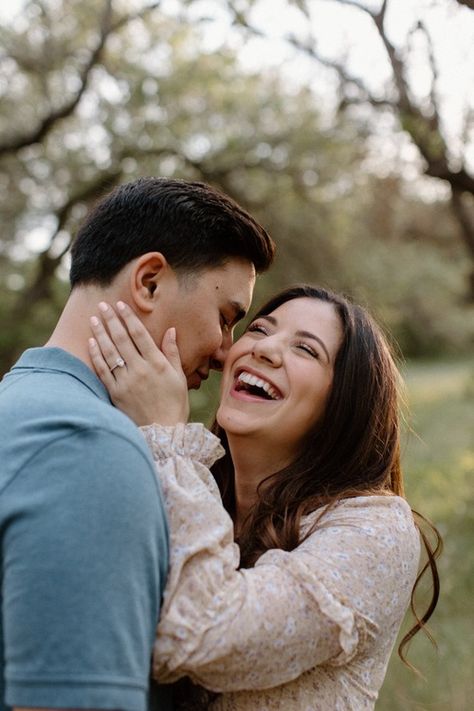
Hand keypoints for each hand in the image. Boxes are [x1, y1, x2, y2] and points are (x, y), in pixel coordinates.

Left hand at [88, 301, 189, 426]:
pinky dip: (96, 355)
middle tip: (102, 306)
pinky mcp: (115, 393)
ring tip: (93, 319)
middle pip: (122, 339)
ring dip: (100, 333)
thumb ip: (173, 353)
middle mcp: (140, 370)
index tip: (120, 305)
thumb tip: (171, 330)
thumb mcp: (179, 378)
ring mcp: (126, 382)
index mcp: (157, 364)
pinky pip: (103, 370)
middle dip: (111, 320)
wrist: (163, 433)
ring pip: (110, 352)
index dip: (128, 318)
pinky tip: (91, 342)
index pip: (140, 335)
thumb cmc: (175, 405)